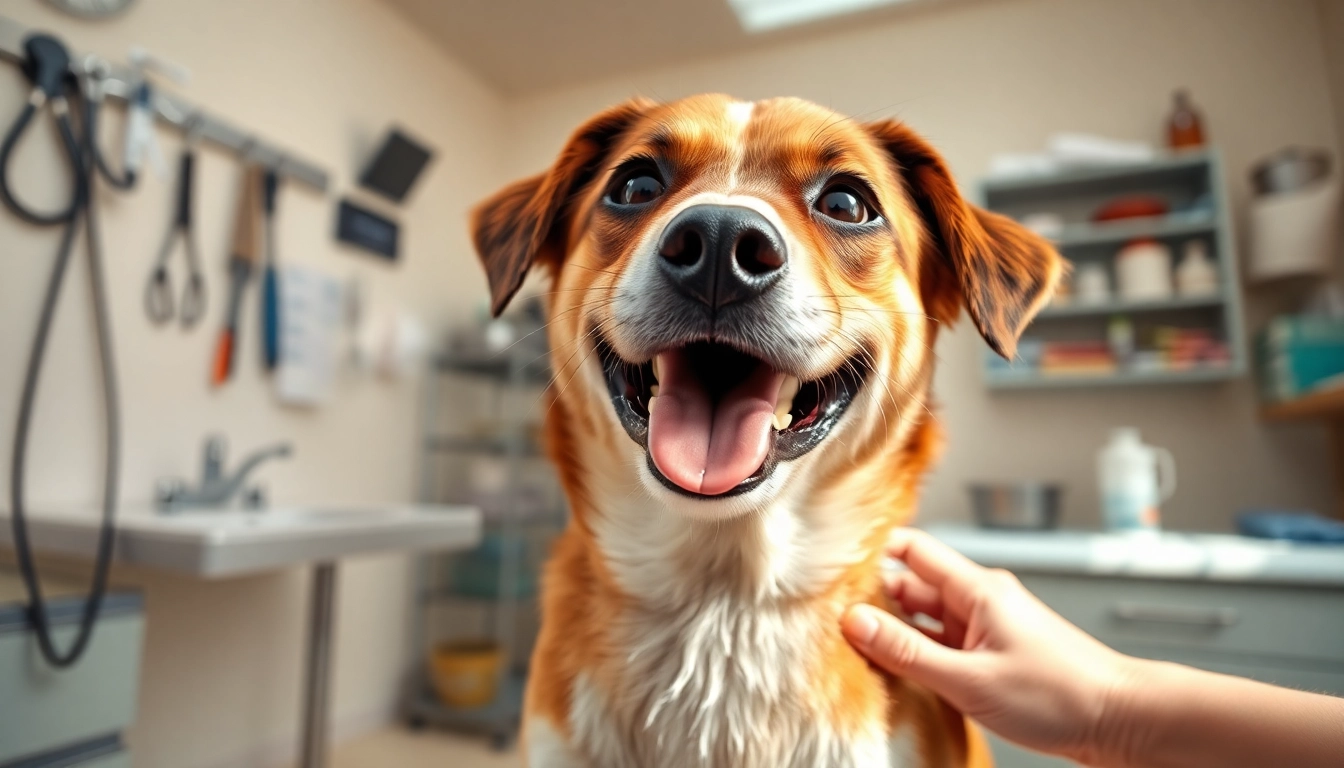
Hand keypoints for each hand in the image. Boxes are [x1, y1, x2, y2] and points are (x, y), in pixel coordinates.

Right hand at [840, 529, 1131, 761]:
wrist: (1120, 721)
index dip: (872, 555)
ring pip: (926, 617)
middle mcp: (981, 599)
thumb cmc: (1062, 695)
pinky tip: (903, 673)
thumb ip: (908, 651)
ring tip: (861, 650)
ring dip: (896, 631)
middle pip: (912, 585)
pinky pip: (943, 642)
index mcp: (977, 589)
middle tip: (836, 622)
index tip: (835, 571)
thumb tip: (856, 623)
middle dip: (875, 601)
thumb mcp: (969, 678)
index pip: (912, 549)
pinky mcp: (993, 652)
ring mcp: (988, 625)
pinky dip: (920, 653)